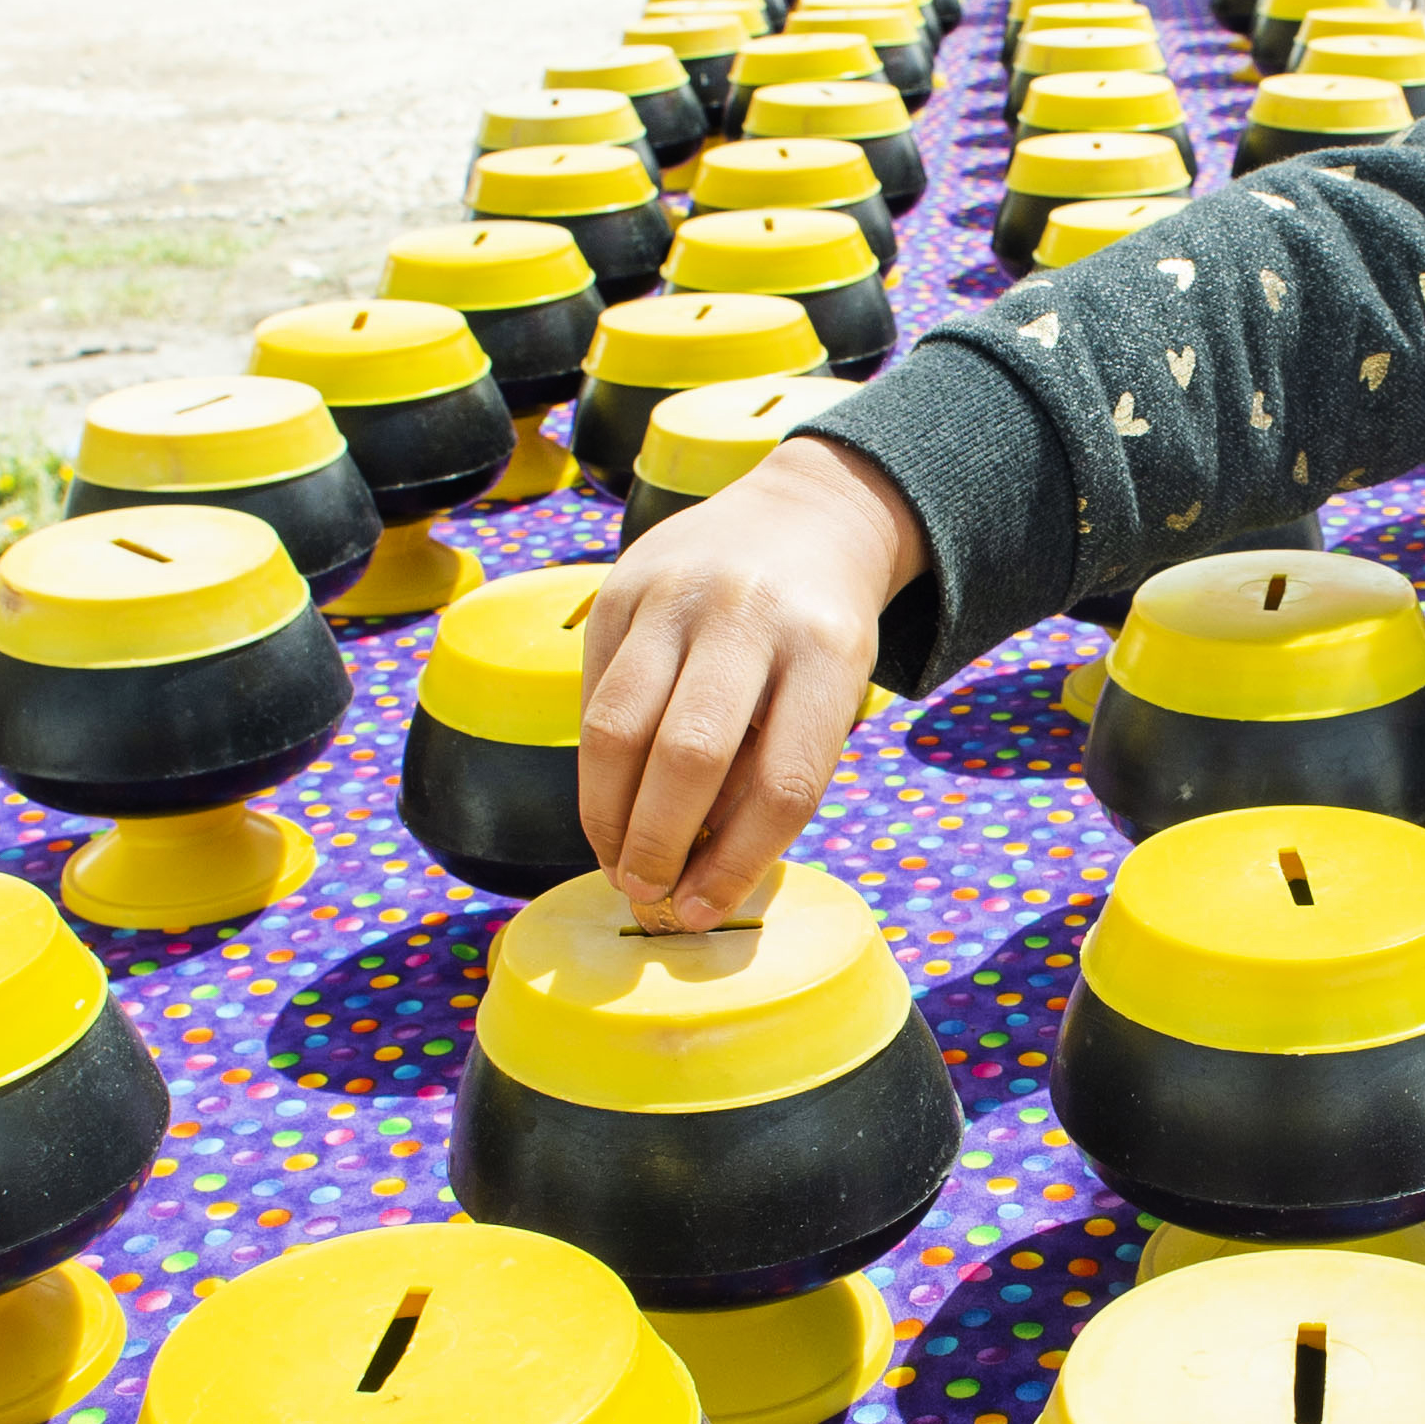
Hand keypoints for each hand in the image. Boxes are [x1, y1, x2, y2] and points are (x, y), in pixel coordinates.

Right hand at [579, 437, 927, 927]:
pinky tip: (608, 798)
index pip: (782, 784)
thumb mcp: (830, 697)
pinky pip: (594, 693)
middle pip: (691, 755)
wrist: (807, 513)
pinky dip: (595, 762)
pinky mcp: (621, 586)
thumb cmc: (818, 636)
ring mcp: (678, 594)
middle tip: (645, 894)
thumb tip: (696, 877)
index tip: (701, 911)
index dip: (735, 864)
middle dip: (657, 844)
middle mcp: (750, 616)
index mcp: (826, 653)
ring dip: (606, 813)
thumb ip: (770, 775)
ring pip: (619, 727)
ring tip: (614, 860)